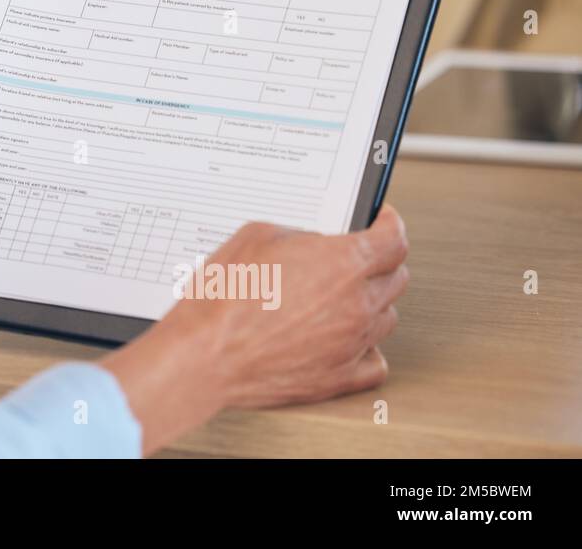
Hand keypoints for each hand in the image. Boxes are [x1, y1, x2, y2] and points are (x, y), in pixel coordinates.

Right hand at [100, 206, 408, 455]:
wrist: (204, 354)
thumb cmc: (223, 297)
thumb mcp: (257, 235)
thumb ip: (300, 234)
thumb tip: (314, 242)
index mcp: (343, 263)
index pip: (394, 239)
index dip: (390, 225)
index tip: (382, 222)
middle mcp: (357, 304)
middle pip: (396, 277)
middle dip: (379, 262)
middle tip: (355, 257)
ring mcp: (352, 344)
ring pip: (386, 317)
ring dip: (370, 302)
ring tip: (339, 297)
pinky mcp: (339, 377)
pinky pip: (374, 361)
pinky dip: (365, 347)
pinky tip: (345, 337)